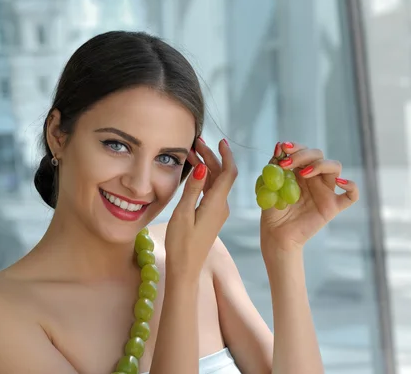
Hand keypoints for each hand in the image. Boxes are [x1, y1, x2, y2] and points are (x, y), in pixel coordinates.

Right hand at [164, 138, 236, 281]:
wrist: (186, 268)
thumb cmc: (181, 244)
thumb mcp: (183, 214)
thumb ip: (193, 190)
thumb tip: (202, 168)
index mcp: (217, 204)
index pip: (229, 173)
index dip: (226, 154)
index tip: (219, 141)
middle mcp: (222, 206)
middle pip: (222, 174)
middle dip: (211, 157)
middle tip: (196, 143)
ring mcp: (218, 211)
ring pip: (216, 182)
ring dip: (207, 166)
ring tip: (191, 153)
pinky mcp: (212, 215)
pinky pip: (212, 191)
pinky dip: (205, 178)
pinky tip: (195, 172)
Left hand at [260, 142, 358, 253]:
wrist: (277, 234)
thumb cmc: (273, 210)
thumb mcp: (268, 185)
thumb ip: (274, 167)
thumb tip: (279, 146)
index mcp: (301, 170)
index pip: (305, 151)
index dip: (296, 147)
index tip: (284, 148)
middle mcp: (316, 178)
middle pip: (319, 155)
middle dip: (303, 155)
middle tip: (287, 164)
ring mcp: (326, 191)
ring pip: (335, 167)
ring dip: (320, 164)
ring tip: (303, 173)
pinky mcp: (333, 206)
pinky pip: (351, 196)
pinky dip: (351, 186)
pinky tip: (341, 183)